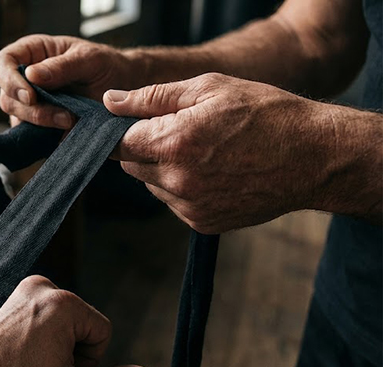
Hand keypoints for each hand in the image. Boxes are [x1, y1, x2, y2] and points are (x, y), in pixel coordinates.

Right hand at [0, 35, 129, 128]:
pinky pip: (31, 137)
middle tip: (64, 116)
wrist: (121, 88)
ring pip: (17, 120)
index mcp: (30, 53)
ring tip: (72, 122)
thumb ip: (62, 66)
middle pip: (7, 98)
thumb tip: (31, 75)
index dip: (9, 81)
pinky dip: (46, 138)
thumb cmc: (105, 65)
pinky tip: (66, 133)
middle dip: (32, 111)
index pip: (2, 65)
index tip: (30, 96)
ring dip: (42, 125)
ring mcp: (29, 104)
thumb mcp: (89, 59)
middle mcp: (24, 79)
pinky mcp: (38, 126)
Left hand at [0, 275, 150, 366]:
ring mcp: (23, 287)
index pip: (102, 331)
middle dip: (70, 350)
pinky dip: (35, 333)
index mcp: (63, 304)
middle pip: (81, 323)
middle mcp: (43, 286)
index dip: (88, 360)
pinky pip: (40, 314)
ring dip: (53, 342)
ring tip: (26, 361)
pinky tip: (16, 350)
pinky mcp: (9, 294)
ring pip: (61, 320)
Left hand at [104, 73, 336, 233]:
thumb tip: (110, 102)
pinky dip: (182, 188)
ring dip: (163, 168)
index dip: (119, 131)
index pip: (116, 145)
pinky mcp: (202, 223)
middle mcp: (176, 181)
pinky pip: (174, 202)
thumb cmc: (264, 113)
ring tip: (203, 151)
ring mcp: (189, 206)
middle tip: (178, 131)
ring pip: (152, 184)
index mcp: (173, 143)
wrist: (313, 156)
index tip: (132, 123)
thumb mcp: (208, 88)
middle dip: (143, 147)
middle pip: (130, 165)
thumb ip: (152, 97)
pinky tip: (214, 171)